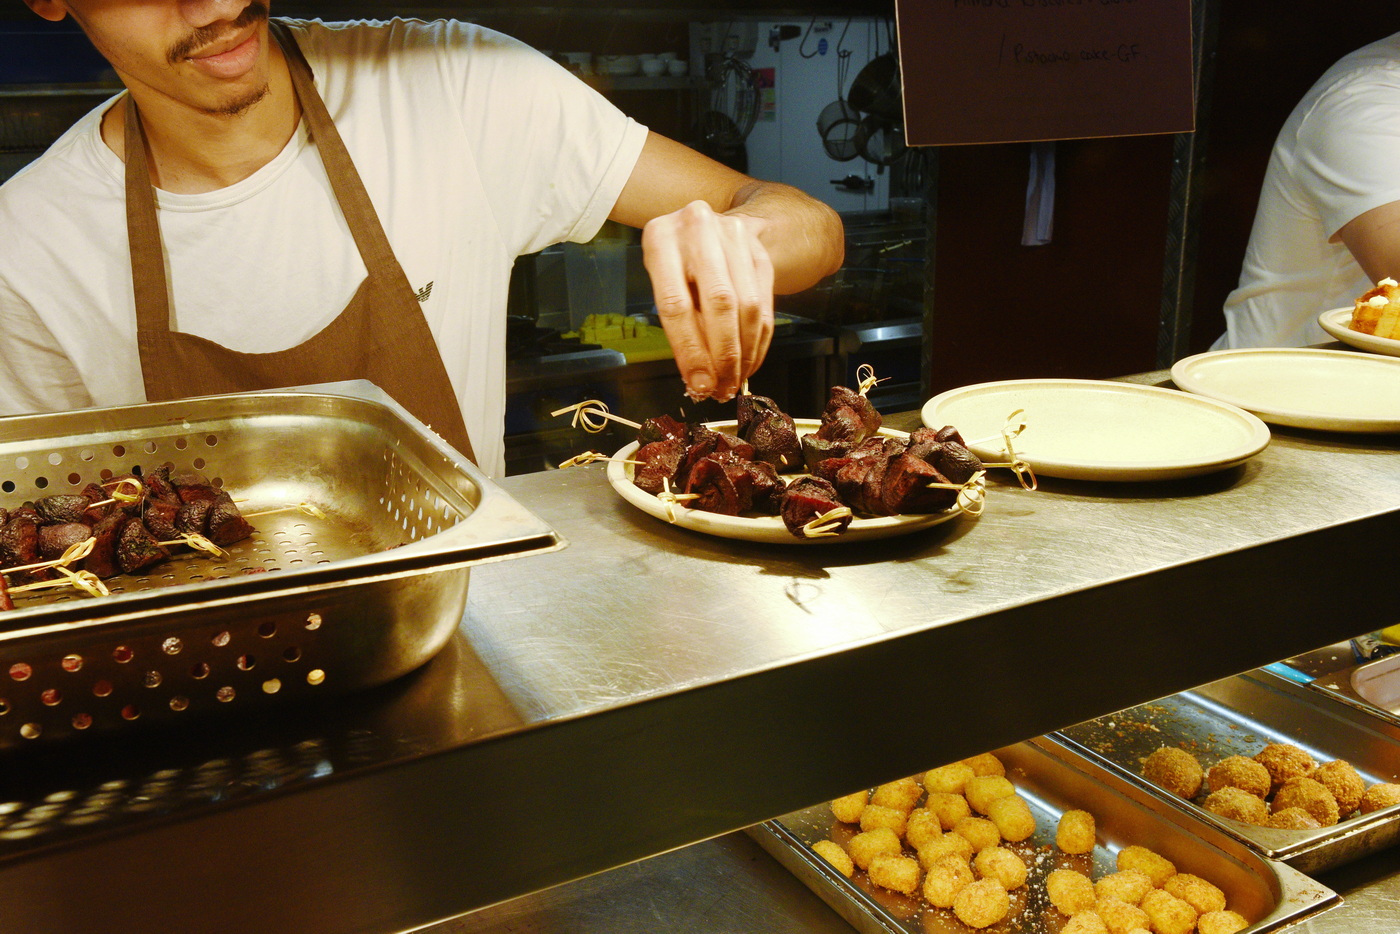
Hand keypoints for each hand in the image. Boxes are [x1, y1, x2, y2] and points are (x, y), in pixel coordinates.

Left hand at [641, 200, 774, 401]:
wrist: (708, 225)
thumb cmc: (675, 261)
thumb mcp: (662, 280)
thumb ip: (678, 321)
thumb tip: (700, 376)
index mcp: (661, 238)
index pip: (677, 304)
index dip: (690, 350)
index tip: (699, 383)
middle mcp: (699, 229)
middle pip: (720, 303)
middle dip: (724, 355)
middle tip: (722, 387)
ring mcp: (734, 237)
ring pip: (748, 306)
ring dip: (745, 353)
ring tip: (735, 380)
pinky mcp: (760, 252)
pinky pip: (764, 306)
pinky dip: (758, 342)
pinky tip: (749, 362)